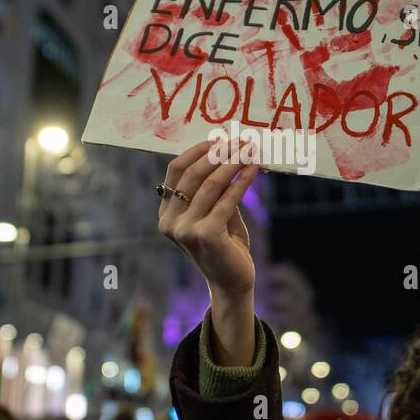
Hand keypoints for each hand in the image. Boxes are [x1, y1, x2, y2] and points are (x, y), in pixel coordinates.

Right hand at [158, 140, 259, 365]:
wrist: (232, 281)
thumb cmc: (225, 244)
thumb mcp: (215, 211)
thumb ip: (213, 187)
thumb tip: (227, 149)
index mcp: (166, 213)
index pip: (175, 170)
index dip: (198, 150)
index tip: (220, 138)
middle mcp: (170, 222)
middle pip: (191, 173)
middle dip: (217, 153)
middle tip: (240, 140)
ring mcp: (185, 230)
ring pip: (210, 184)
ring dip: (232, 162)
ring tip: (250, 150)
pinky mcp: (206, 235)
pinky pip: (227, 199)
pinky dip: (242, 180)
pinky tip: (254, 168)